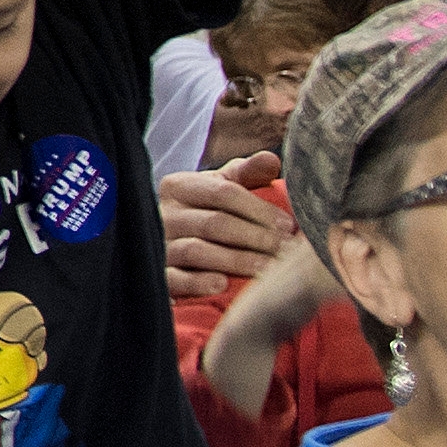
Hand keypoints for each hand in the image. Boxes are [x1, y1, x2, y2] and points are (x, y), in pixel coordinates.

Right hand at [161, 153, 289, 300]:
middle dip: (256, 237)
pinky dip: (198, 283)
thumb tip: (272, 160)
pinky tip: (223, 285)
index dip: (260, 209)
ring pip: (196, 250)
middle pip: (214, 223)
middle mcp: (163, 214)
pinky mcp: (157, 275)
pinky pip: (174, 279)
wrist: (173, 243)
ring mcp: (158, 245)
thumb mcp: (221, 188)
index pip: (223, 192)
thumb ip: (246, 173)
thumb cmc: (207, 212)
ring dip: (237, 261)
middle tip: (286, 251)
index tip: (289, 226)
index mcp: (178, 186)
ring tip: (268, 269)